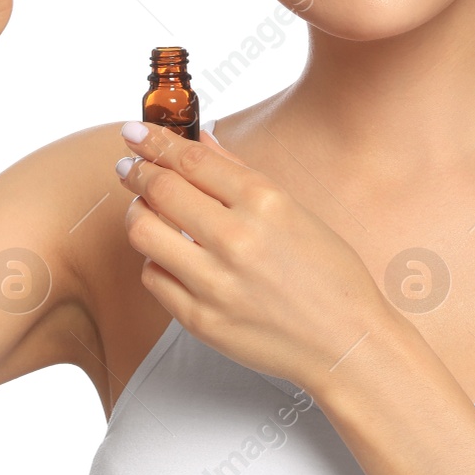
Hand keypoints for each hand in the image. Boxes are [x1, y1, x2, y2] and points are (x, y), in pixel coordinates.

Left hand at [115, 120, 400, 394]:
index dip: (154, 140)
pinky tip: (169, 255)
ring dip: (137, 214)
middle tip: (130, 167)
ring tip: (145, 210)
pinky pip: (153, 277)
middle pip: (159, 190)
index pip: (190, 159)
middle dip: (136, 172)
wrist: (345, 342)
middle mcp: (237, 239)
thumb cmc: (328, 275)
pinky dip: (156, 260)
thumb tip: (198, 138)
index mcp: (265, 203)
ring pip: (143, 232)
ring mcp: (215, 283)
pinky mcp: (200, 320)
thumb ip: (239, 174)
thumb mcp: (293, 211)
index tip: (135, 132)